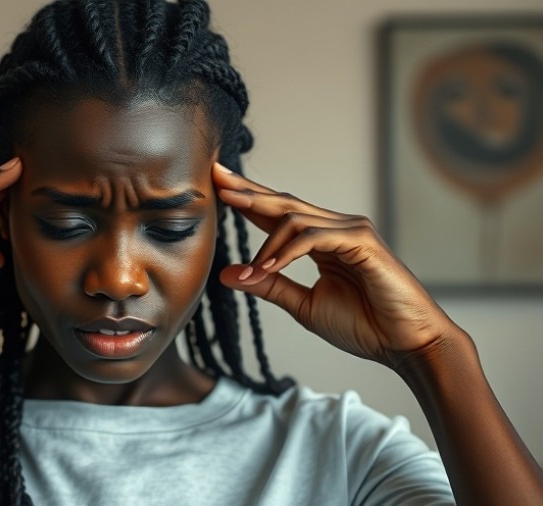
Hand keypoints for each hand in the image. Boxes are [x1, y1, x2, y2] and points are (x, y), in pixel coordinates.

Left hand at [213, 163, 462, 367]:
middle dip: (248, 193)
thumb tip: (227, 274)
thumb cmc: (363, 326)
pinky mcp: (363, 242)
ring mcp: (351, 231)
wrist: (406, 345)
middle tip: (217, 180)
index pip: (277, 213)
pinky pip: (314, 237)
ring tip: (252, 269)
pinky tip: (268, 268)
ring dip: (266, 244)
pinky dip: (287, 252)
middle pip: (283, 203)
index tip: (218, 185)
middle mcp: (335, 228)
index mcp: (320, 241)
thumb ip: (269, 285)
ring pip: (295, 218)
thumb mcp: (303, 305)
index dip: (248, 199)